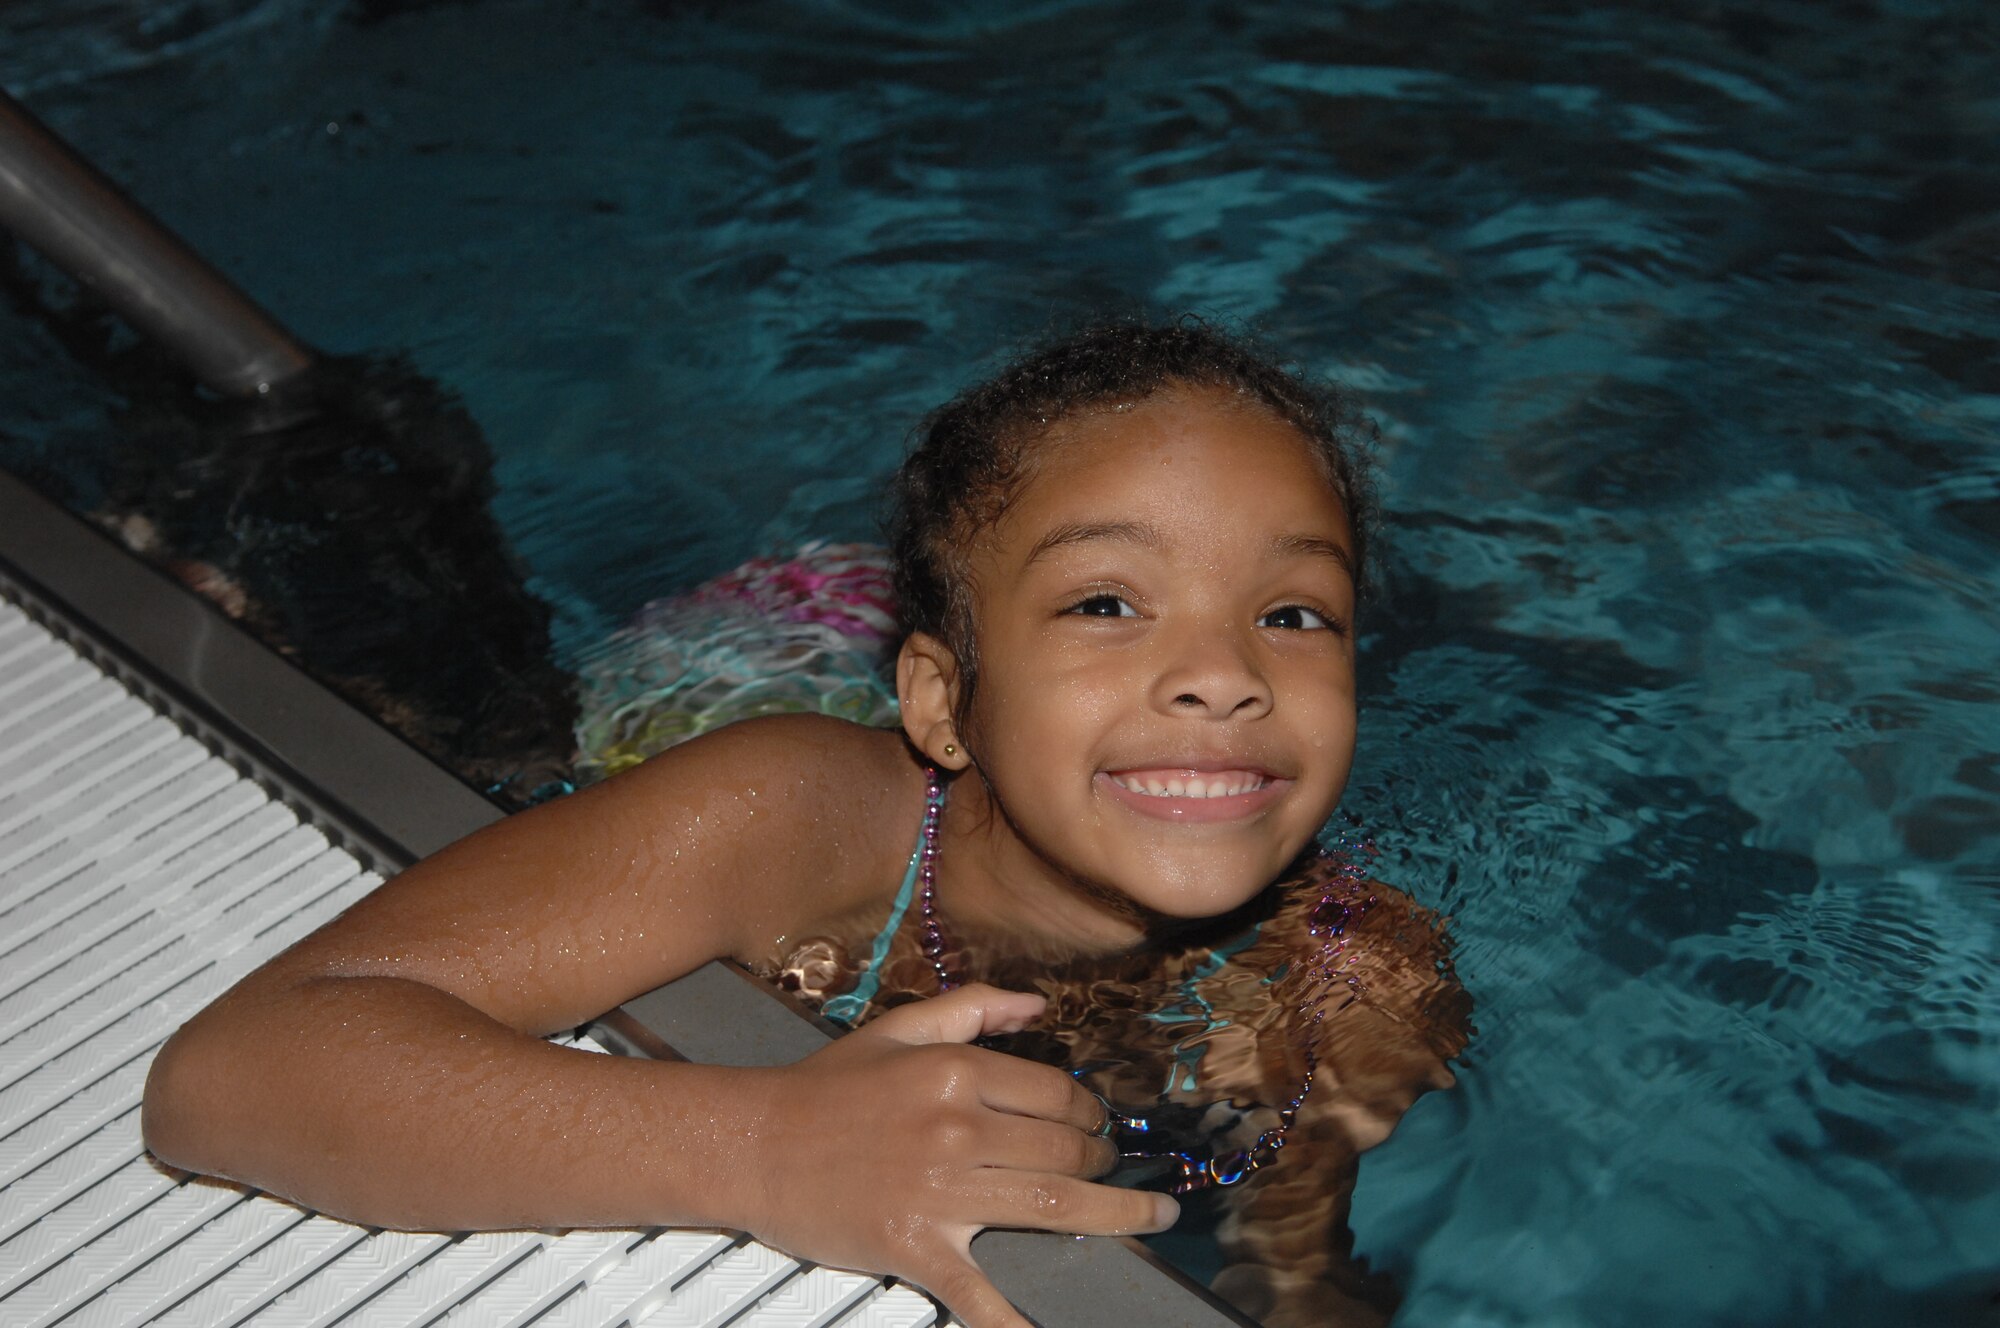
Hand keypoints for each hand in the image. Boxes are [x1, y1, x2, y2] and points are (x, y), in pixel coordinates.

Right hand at [738, 984, 1178, 1327]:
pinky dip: (1020, 1315)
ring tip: (1144, 1222)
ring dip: (1113, 1216)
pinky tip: (1054, 1322)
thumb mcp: (900, 1029)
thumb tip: (1039, 1003)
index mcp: (957, 1070)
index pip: (1057, 1093)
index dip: (1091, 1113)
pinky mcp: (916, 1245)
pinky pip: (982, 1289)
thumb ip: (975, 1009)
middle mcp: (957, 1125)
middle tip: (1117, 1173)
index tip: (1098, 1127)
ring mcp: (939, 1189)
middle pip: (1066, 1149)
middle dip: (1106, 1163)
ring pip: (1053, 1204)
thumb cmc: (824, 1088)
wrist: (751, 1143)